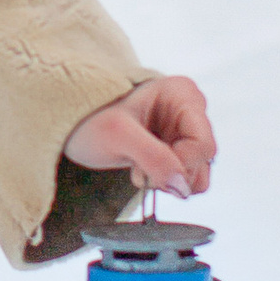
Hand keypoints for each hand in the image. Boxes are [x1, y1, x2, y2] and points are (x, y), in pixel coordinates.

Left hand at [63, 75, 216, 198]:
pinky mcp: (179, 148)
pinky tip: (142, 168)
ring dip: (167, 179)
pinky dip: (164, 181)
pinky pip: (185, 178)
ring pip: (197, 173)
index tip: (148, 169)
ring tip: (138, 166)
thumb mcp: (117, 135)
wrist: (76, 125)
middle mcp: (191, 110)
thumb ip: (153, 157)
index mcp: (183, 94)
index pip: (203, 144)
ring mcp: (186, 130)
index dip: (180, 165)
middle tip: (138, 166)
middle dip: (171, 172)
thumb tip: (182, 186)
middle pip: (203, 160)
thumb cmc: (92, 119)